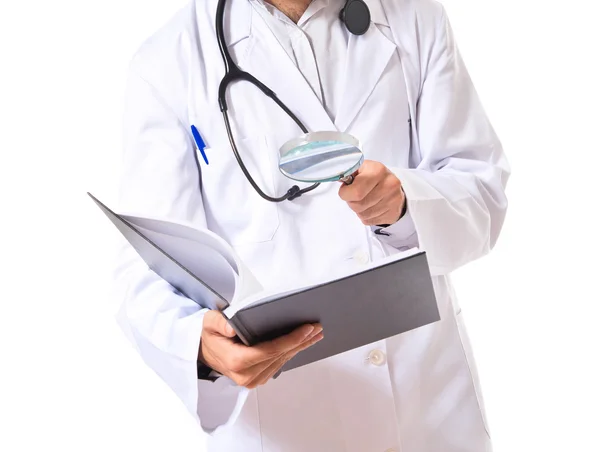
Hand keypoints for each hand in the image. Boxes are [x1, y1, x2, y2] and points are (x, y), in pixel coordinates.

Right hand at [198, 310, 323, 388]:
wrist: (205, 351)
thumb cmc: (209, 335)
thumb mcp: (208, 322)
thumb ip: (219, 324)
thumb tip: (231, 328)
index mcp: (235, 361)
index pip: (269, 350)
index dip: (290, 340)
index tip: (306, 329)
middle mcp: (245, 375)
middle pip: (280, 356)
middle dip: (301, 341)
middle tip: (317, 327)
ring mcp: (252, 380)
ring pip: (282, 361)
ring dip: (300, 347)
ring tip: (315, 334)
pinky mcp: (257, 379)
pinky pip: (278, 364)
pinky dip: (291, 352)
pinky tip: (302, 343)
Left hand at [339, 160, 405, 225]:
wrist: (393, 186)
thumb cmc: (373, 176)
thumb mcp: (362, 168)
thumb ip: (349, 172)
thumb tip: (338, 179)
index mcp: (378, 170)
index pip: (356, 191)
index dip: (345, 193)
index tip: (345, 190)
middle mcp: (388, 184)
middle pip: (358, 205)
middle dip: (351, 202)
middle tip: (355, 196)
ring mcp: (393, 200)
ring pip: (363, 214)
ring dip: (359, 210)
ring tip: (364, 200)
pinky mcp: (393, 213)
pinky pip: (370, 221)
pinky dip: (366, 216)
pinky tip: (371, 207)